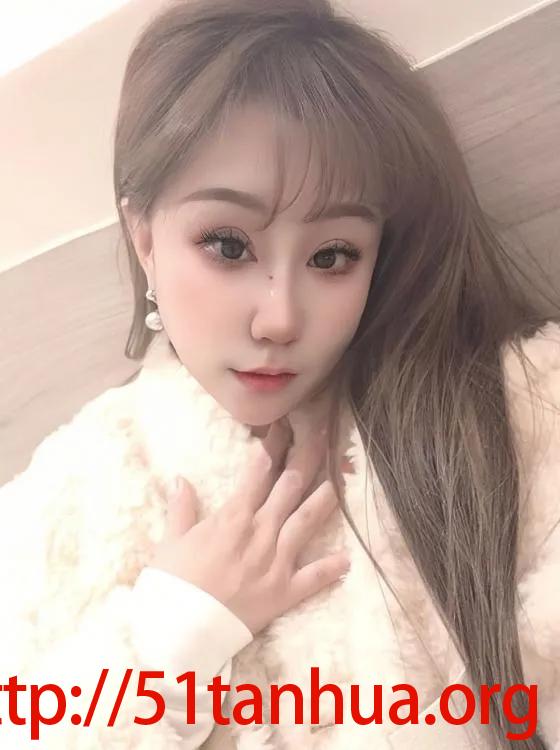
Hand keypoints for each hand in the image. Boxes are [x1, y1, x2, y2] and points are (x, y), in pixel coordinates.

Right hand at [150, 420, 349, 634]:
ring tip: (337, 483)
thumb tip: (180, 479)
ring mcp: (275, 561)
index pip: (258, 474)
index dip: (272, 448)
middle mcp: (260, 532)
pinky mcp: (284, 591)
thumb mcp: (169, 542)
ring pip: (305, 522)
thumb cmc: (171, 585)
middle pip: (288, 488)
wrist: (181, 630)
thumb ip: (180, 509)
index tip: (283, 427)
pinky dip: (330, 568)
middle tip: (321, 437)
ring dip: (323, 500)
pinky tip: (347, 559)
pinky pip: (313, 578)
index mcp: (232, 518)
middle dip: (304, 459)